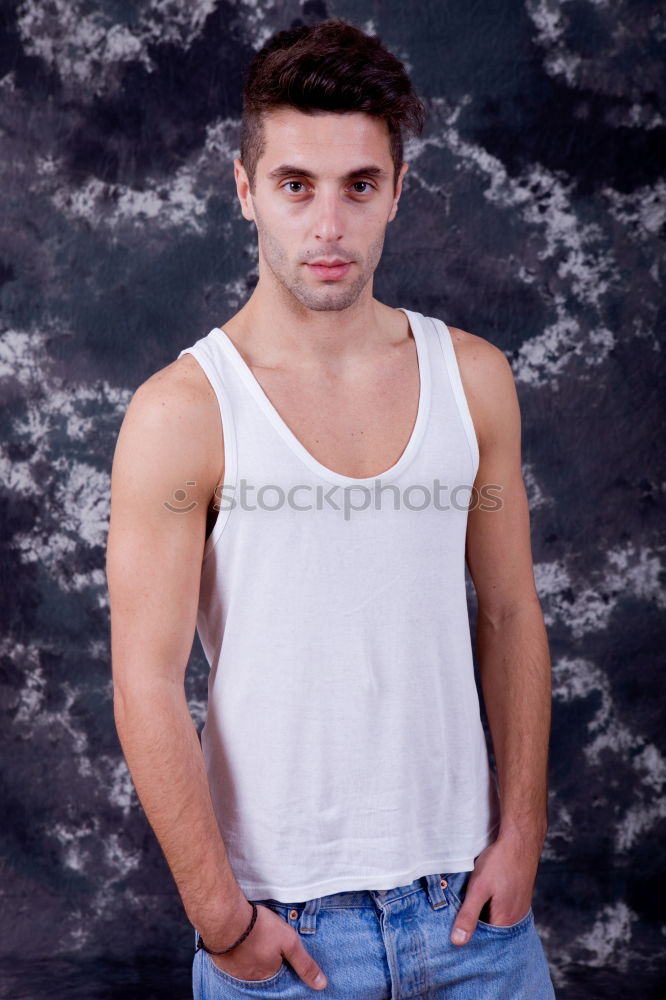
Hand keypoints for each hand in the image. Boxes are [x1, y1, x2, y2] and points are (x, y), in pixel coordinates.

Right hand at [207, 903, 327, 989]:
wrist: (226, 918)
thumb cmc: (259, 928)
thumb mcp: (290, 942)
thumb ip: (305, 964)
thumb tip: (322, 985)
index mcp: (268, 975)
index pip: (280, 971)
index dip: (281, 957)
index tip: (278, 946)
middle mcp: (250, 977)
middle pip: (263, 968)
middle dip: (265, 955)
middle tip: (264, 937)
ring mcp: (234, 970)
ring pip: (247, 963)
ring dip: (251, 953)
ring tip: (253, 936)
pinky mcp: (221, 959)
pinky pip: (232, 959)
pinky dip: (237, 950)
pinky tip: (239, 938)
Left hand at [450, 831, 541, 945]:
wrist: (520, 839)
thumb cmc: (500, 862)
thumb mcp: (478, 888)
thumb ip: (468, 916)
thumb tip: (457, 942)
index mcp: (505, 921)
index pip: (484, 941)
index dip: (468, 935)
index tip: (454, 928)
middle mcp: (516, 918)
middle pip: (491, 930)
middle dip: (475, 924)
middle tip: (458, 913)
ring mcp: (520, 907)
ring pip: (497, 918)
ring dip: (483, 913)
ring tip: (469, 902)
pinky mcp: (519, 896)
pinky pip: (503, 908)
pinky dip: (491, 905)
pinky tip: (484, 894)